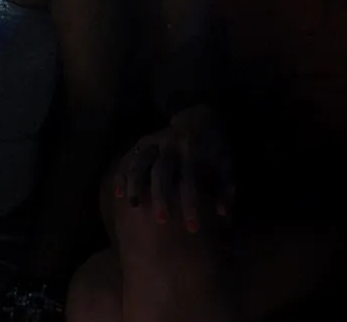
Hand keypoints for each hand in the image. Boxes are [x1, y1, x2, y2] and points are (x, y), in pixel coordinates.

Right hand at [112, 104, 234, 231]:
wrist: (201, 119)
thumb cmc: (215, 149)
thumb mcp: (227, 164)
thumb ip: (225, 188)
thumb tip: (222, 212)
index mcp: (194, 151)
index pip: (191, 180)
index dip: (191, 204)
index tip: (193, 228)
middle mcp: (172, 145)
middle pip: (162, 171)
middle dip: (161, 196)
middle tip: (162, 220)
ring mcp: (155, 142)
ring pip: (140, 162)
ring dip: (136, 185)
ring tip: (134, 207)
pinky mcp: (142, 142)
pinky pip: (128, 157)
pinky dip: (122, 175)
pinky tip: (118, 194)